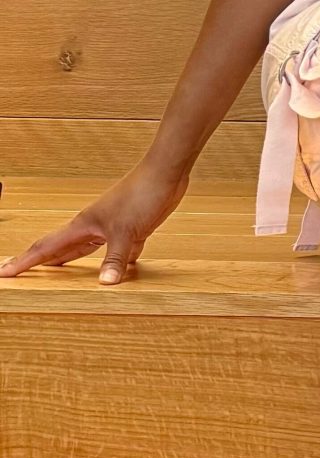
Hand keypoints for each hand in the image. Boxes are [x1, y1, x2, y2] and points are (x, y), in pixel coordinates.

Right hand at [0, 156, 189, 287]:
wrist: (165, 173)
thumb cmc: (141, 193)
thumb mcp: (126, 231)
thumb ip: (115, 258)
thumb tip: (105, 284)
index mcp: (83, 225)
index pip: (46, 247)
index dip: (24, 261)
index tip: (4, 272)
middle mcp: (93, 226)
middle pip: (61, 248)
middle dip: (41, 262)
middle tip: (22, 274)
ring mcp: (112, 227)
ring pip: (86, 249)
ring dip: (72, 261)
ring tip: (58, 274)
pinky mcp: (132, 228)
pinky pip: (118, 251)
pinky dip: (115, 263)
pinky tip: (117, 272)